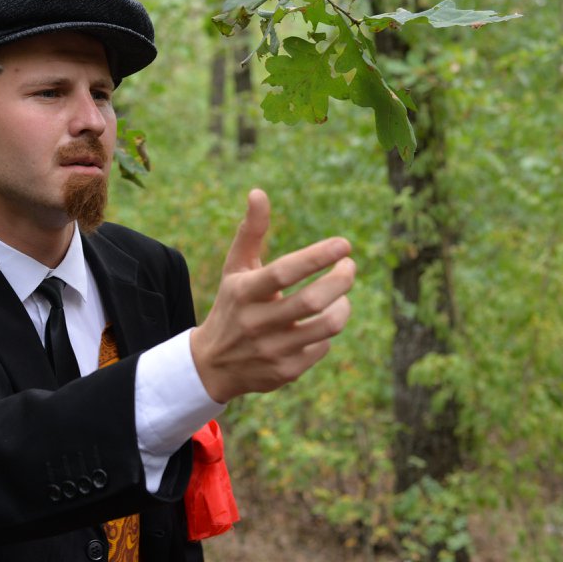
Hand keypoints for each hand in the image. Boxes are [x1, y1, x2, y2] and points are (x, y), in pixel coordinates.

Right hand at [189, 188, 354, 402]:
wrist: (213, 364)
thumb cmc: (232, 304)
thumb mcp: (236, 269)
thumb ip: (251, 231)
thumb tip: (258, 192)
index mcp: (244, 292)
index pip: (284, 272)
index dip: (317, 257)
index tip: (344, 244)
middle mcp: (256, 322)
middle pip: (313, 301)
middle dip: (341, 280)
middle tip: (349, 266)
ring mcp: (272, 350)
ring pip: (326, 326)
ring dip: (342, 306)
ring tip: (341, 296)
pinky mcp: (285, 371)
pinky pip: (322, 347)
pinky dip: (326, 333)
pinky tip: (317, 325)